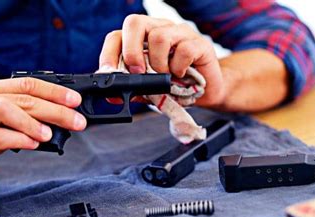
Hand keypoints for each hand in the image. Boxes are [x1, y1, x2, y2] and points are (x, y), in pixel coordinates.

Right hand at [0, 78, 86, 185]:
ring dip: (32, 121)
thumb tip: (61, 119)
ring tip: (51, 133)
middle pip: (21, 97)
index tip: (76, 101)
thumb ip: (24, 116)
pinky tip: (33, 143)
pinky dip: (18, 138)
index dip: (55, 91)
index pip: (26, 83)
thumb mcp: (0, 122)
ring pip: (4, 110)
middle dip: (54, 109)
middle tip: (76, 120)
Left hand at [99, 14, 225, 105]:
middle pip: (135, 23)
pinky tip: (180, 75)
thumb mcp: (149, 90)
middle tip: (137, 72)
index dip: (108, 53)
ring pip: (159, 37)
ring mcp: (180, 33)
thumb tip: (111, 95)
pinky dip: (178, 68)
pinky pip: (184, 50)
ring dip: (158, 64)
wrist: (207, 92)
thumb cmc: (176, 86)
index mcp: (142, 38)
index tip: (108, 72)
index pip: (117, 35)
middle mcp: (160, 29)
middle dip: (130, 51)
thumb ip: (131, 89)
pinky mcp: (200, 43)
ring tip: (165, 76)